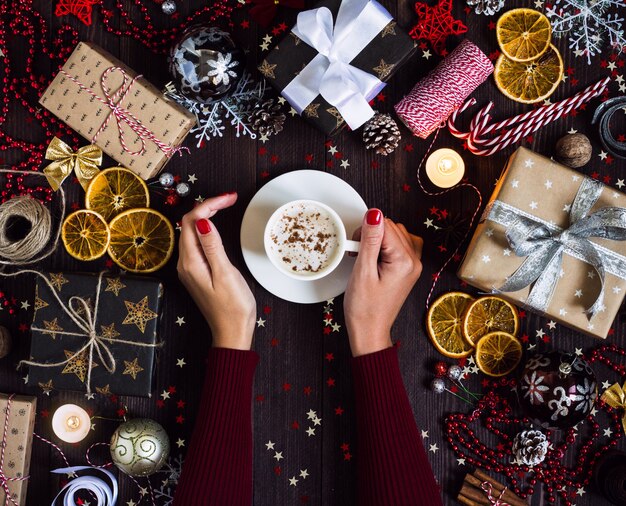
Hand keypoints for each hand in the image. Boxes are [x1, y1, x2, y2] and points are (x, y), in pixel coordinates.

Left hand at [177, 193, 255, 350]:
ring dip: (207, 214)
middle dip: (208, 205)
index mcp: (190, 262)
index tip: (229, 198)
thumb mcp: (225, 274)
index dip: (209, 204)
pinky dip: (208, 227)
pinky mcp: (198, 271)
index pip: (192, 221)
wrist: (232, 332)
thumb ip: (212, 246)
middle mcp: (185, 263)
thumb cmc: (232, 307)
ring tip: (226, 205)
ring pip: (193, 231)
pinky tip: (217, 224)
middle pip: (189, 223)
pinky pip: (197, 242)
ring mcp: (190, 267)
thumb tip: (202, 220)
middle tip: (231, 198)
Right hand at [344, 209, 423, 356]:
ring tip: (365, 257)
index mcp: (405, 261)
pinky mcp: (408, 268)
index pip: (385, 225)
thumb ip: (370, 240)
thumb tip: (374, 214)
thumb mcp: (363, 271)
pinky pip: (402, 244)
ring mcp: (413, 265)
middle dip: (371, 234)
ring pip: (396, 233)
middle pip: (392, 227)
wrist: (369, 330)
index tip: (354, 247)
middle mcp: (414, 260)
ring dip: (378, 238)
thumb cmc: (364, 308)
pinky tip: (377, 255)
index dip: (365, 231)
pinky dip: (388, 244)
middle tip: (357, 253)